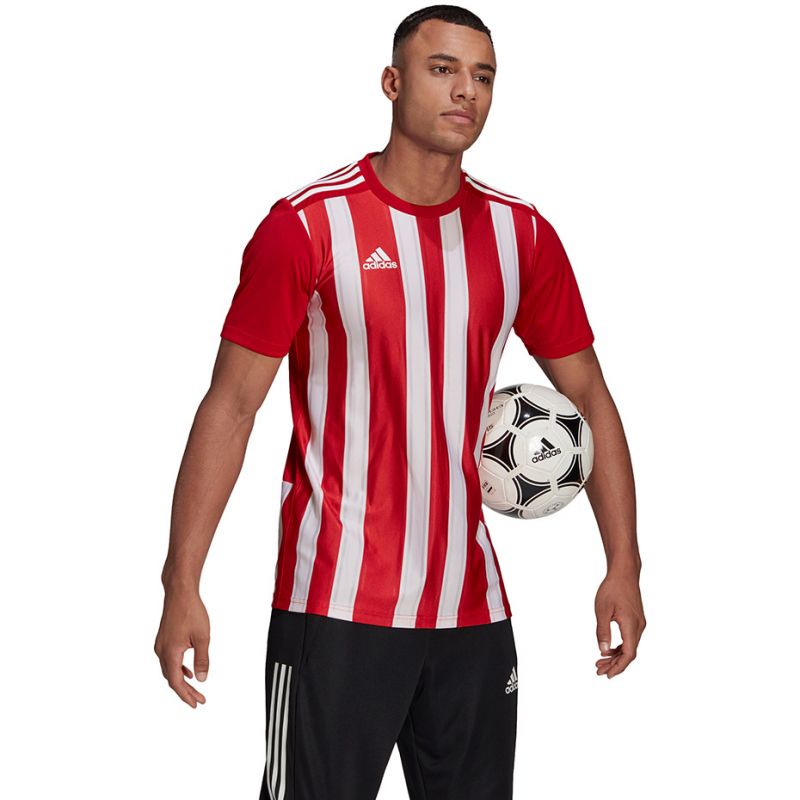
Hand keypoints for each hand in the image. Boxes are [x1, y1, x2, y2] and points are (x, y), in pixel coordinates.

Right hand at [154, 587, 210, 706]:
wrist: (179, 592)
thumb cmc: (192, 611)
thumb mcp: (202, 637)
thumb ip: (202, 659)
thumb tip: (202, 679)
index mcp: (170, 653)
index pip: (176, 682)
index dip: (186, 695)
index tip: (196, 703)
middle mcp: (161, 651)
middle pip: (172, 678)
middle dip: (185, 691)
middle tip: (199, 700)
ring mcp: (160, 645)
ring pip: (169, 670)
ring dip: (181, 680)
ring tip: (195, 689)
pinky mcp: (163, 639)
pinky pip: (169, 660)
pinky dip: (178, 669)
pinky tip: (188, 671)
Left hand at [594, 570, 645, 678]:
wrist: (624, 573)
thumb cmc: (612, 588)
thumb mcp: (602, 610)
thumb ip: (602, 631)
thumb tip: (603, 651)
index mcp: (632, 626)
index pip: (629, 654)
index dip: (619, 667)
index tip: (608, 675)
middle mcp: (639, 627)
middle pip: (629, 653)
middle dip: (614, 664)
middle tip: (599, 671)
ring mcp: (639, 623)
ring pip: (630, 646)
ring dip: (616, 656)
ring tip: (600, 663)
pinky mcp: (636, 620)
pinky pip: (630, 639)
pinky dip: (619, 647)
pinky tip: (608, 650)